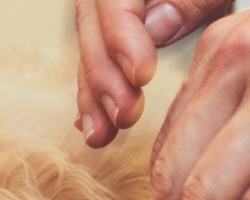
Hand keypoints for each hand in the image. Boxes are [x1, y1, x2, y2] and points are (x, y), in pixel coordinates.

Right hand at [73, 0, 229, 145]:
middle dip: (105, 80)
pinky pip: (100, 60)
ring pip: (91, 52)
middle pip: (93, 32)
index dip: (123, 42)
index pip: (113, 5)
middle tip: (125, 115)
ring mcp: (111, 9)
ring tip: (101, 136)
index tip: (142, 76)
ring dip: (94, 98)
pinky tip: (94, 126)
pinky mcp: (122, 29)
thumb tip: (158, 26)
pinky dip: (97, 94)